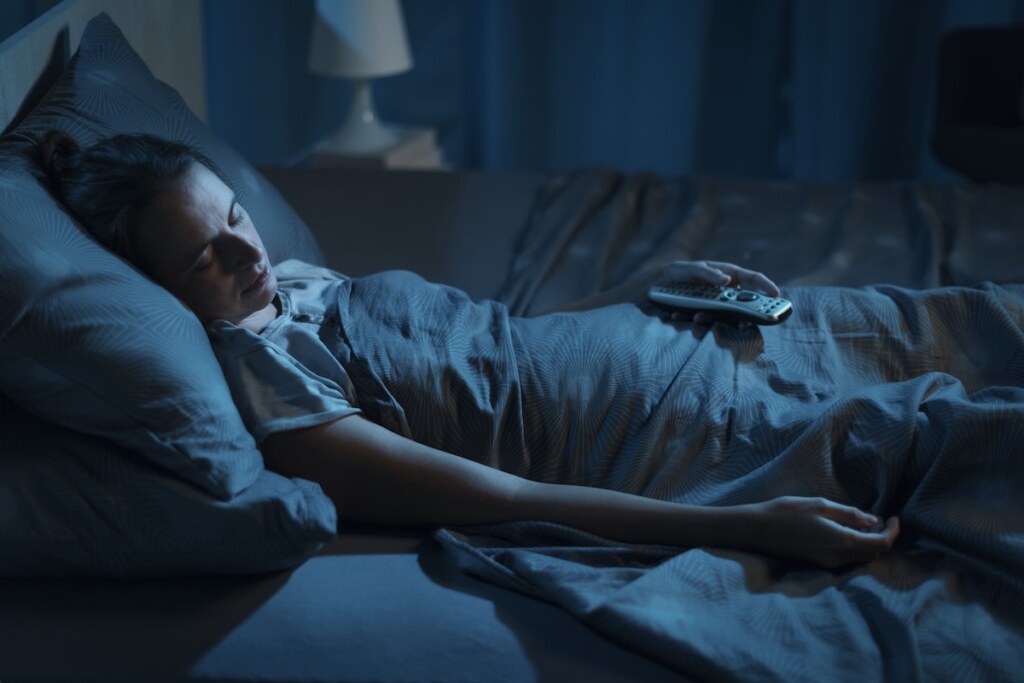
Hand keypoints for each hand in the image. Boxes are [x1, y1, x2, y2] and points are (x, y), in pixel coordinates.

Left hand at [658, 260, 780, 326]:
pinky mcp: (703, 312)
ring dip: (711, 318)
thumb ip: (709, 273)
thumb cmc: (681, 271)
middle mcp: (726, 290)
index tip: (777, 294)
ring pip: (724, 315)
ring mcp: (715, 303)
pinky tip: (676, 314)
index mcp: (729, 274)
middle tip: (743, 323)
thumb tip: (727, 280)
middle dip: (746, 314)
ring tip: (697, 316)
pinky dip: (691, 318)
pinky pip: (703, 319)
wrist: (659, 283)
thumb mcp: (693, 268)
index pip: (753, 279)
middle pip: (744, 304)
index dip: (767, 286)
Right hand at [744, 496, 899, 567]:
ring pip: (862, 557)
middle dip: (883, 537)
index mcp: (843, 541)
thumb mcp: (820, 505)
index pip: (881, 543)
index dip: (893, 531)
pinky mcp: (820, 563)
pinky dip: (857, 547)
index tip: (894, 517)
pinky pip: (849, 558)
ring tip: (866, 524)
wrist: (758, 530)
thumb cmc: (787, 513)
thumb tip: (872, 521)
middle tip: (881, 519)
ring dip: (870, 543)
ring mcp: (829, 563)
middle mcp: (840, 557)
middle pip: (874, 553)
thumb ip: (849, 514)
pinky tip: (849, 531)